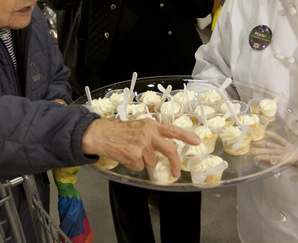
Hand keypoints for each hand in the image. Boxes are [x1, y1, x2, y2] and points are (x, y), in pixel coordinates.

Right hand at [81, 118, 199, 177]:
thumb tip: (164, 151)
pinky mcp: (133, 155)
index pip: (172, 130)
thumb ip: (153, 135)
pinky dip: (132, 165)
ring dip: (142, 161)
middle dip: (175, 164)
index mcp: (151, 125)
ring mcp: (141, 144)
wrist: (100, 133)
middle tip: (176, 173)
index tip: (197, 142)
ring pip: (151, 162)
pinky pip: (139, 167)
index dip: (186, 136)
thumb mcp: (139, 127)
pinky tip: (124, 155)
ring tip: (130, 152)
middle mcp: (148, 134)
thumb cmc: (119, 131)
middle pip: (169, 150)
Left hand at [250, 122, 297, 166]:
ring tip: (253, 145)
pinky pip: (282, 145)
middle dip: (262, 154)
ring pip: (276, 151)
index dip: (270, 160)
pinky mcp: (294, 148)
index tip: (260, 159)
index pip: (282, 160)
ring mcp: (293, 152)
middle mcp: (293, 156)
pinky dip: (275, 140)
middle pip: (275, 156)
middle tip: (250, 152)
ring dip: (265, 148)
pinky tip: (268, 135)